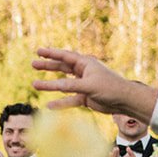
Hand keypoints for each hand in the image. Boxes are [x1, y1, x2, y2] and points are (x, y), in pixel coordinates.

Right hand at [31, 47, 157, 117]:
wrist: (124, 101)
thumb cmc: (110, 88)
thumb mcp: (88, 85)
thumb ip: (70, 85)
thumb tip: (53, 85)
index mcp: (86, 63)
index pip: (65, 56)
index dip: (51, 53)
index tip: (38, 51)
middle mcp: (83, 72)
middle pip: (62, 67)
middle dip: (48, 66)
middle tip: (33, 64)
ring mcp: (83, 85)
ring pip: (63, 84)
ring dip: (50, 85)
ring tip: (35, 84)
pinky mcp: (85, 97)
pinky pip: (69, 100)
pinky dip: (60, 103)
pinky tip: (50, 106)